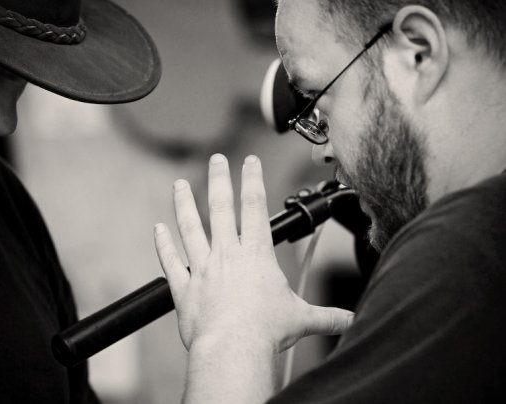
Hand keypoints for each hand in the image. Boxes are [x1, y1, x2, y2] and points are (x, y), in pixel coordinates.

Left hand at [154, 154, 353, 353]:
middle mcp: (227, 254)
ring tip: (179, 185)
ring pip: (190, 227)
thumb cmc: (266, 331)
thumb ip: (327, 317)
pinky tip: (158, 229)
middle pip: (221, 207)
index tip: (250, 161)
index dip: (253, 180)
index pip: (255, 207)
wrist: (233, 348)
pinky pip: (171, 261)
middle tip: (216, 159)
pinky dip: (163, 244)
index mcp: (256, 254)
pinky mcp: (184, 287)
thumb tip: (352, 320)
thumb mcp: (302, 320)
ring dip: (184, 204)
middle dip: (219, 179)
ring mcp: (203, 268)